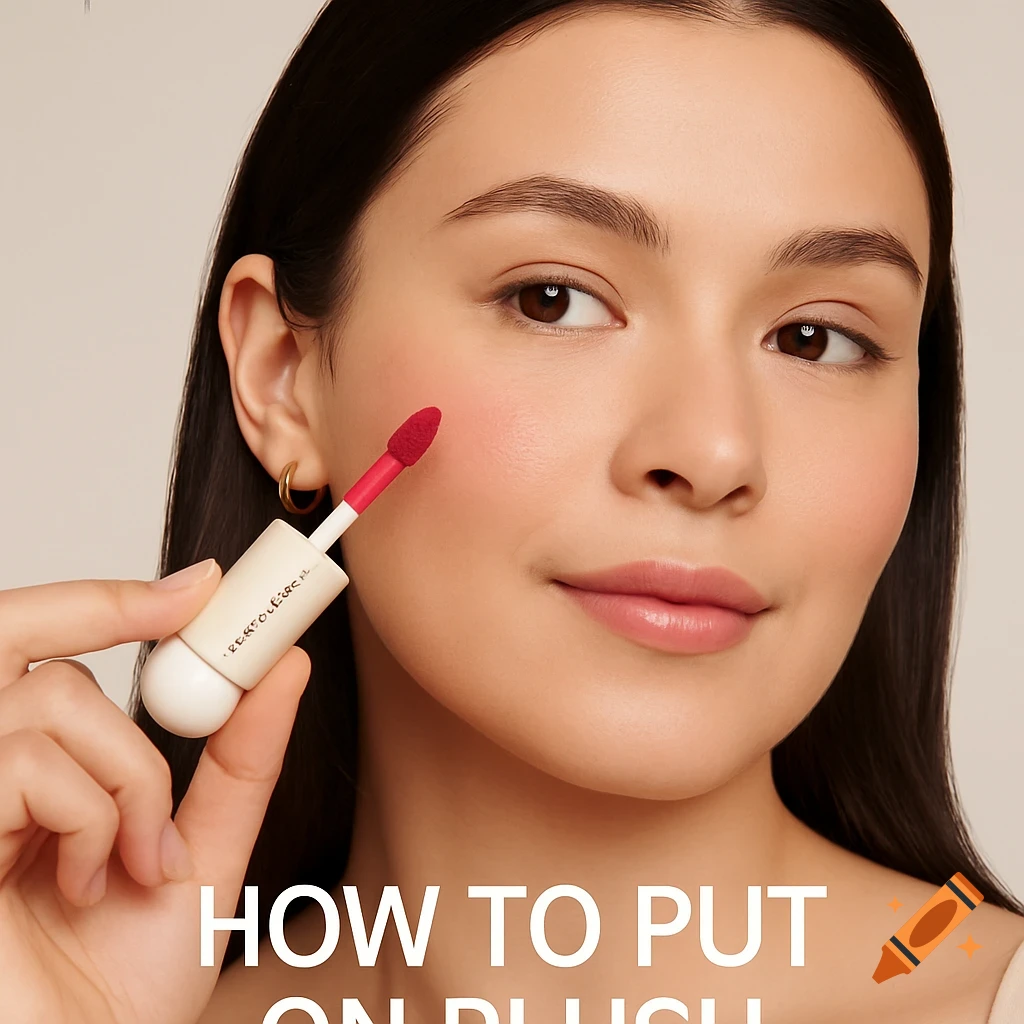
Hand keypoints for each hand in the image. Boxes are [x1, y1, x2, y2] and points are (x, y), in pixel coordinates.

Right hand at [0, 560, 310, 1022]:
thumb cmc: (117, 993)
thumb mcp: (202, 857)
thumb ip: (237, 765)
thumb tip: (284, 666)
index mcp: (28, 778)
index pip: (45, 652)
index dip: (110, 599)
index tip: (204, 584)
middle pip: (23, 632)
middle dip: (108, 604)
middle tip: (197, 600)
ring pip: (56, 698)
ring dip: (133, 776)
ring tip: (139, 859)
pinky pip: (27, 760)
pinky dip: (94, 815)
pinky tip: (87, 882)